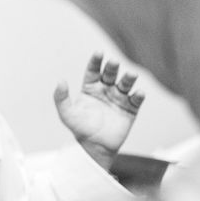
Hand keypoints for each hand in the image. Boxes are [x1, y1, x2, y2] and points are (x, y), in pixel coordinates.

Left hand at [54, 52, 144, 170]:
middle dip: (112, 68)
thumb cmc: (79, 129)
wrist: (94, 147)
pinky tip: (139, 93)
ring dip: (128, 79)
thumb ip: (61, 98)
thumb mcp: (66, 114)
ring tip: (131, 75)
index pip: (94, 71)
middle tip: (114, 62)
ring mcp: (119, 99)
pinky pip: (136, 100)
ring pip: (125, 84)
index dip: (96, 61)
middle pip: (110, 75)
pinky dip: (138, 96)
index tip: (99, 53)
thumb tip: (60, 81)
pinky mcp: (130, 110)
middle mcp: (105, 90)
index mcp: (91, 88)